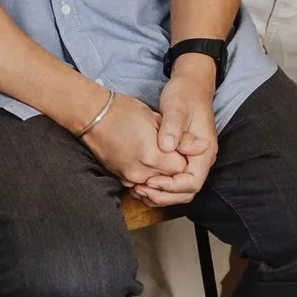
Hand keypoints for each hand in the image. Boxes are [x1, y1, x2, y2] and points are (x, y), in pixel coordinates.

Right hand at [78, 91, 194, 198]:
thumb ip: (182, 139)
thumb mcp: (157, 119)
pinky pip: (140, 184)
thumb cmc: (124, 112)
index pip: (182, 169)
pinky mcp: (120, 178)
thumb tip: (204, 146)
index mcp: (153, 156)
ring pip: (155, 184)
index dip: (185, 158)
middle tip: (173, 150)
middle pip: (170, 180)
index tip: (182, 146)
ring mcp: (129, 177)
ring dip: (161, 174)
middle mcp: (141, 172)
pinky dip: (147, 176)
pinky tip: (146, 160)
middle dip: (175, 168)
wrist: (92, 116)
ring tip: (159, 154)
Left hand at [140, 61, 220, 206]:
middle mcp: (200, 159)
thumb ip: (173, 128)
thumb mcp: (177, 107)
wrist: (191, 84)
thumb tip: (166, 148)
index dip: (171, 187)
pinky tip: (141, 182)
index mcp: (204, 150)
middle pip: (186, 192)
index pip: (192, 182)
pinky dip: (158, 187)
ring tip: (137, 189)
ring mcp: (192, 159)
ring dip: (159, 194)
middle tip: (140, 190)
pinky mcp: (182, 157)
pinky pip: (173, 180)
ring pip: (179, 190)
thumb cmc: (185, 94)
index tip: (151, 181)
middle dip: (164, 195)